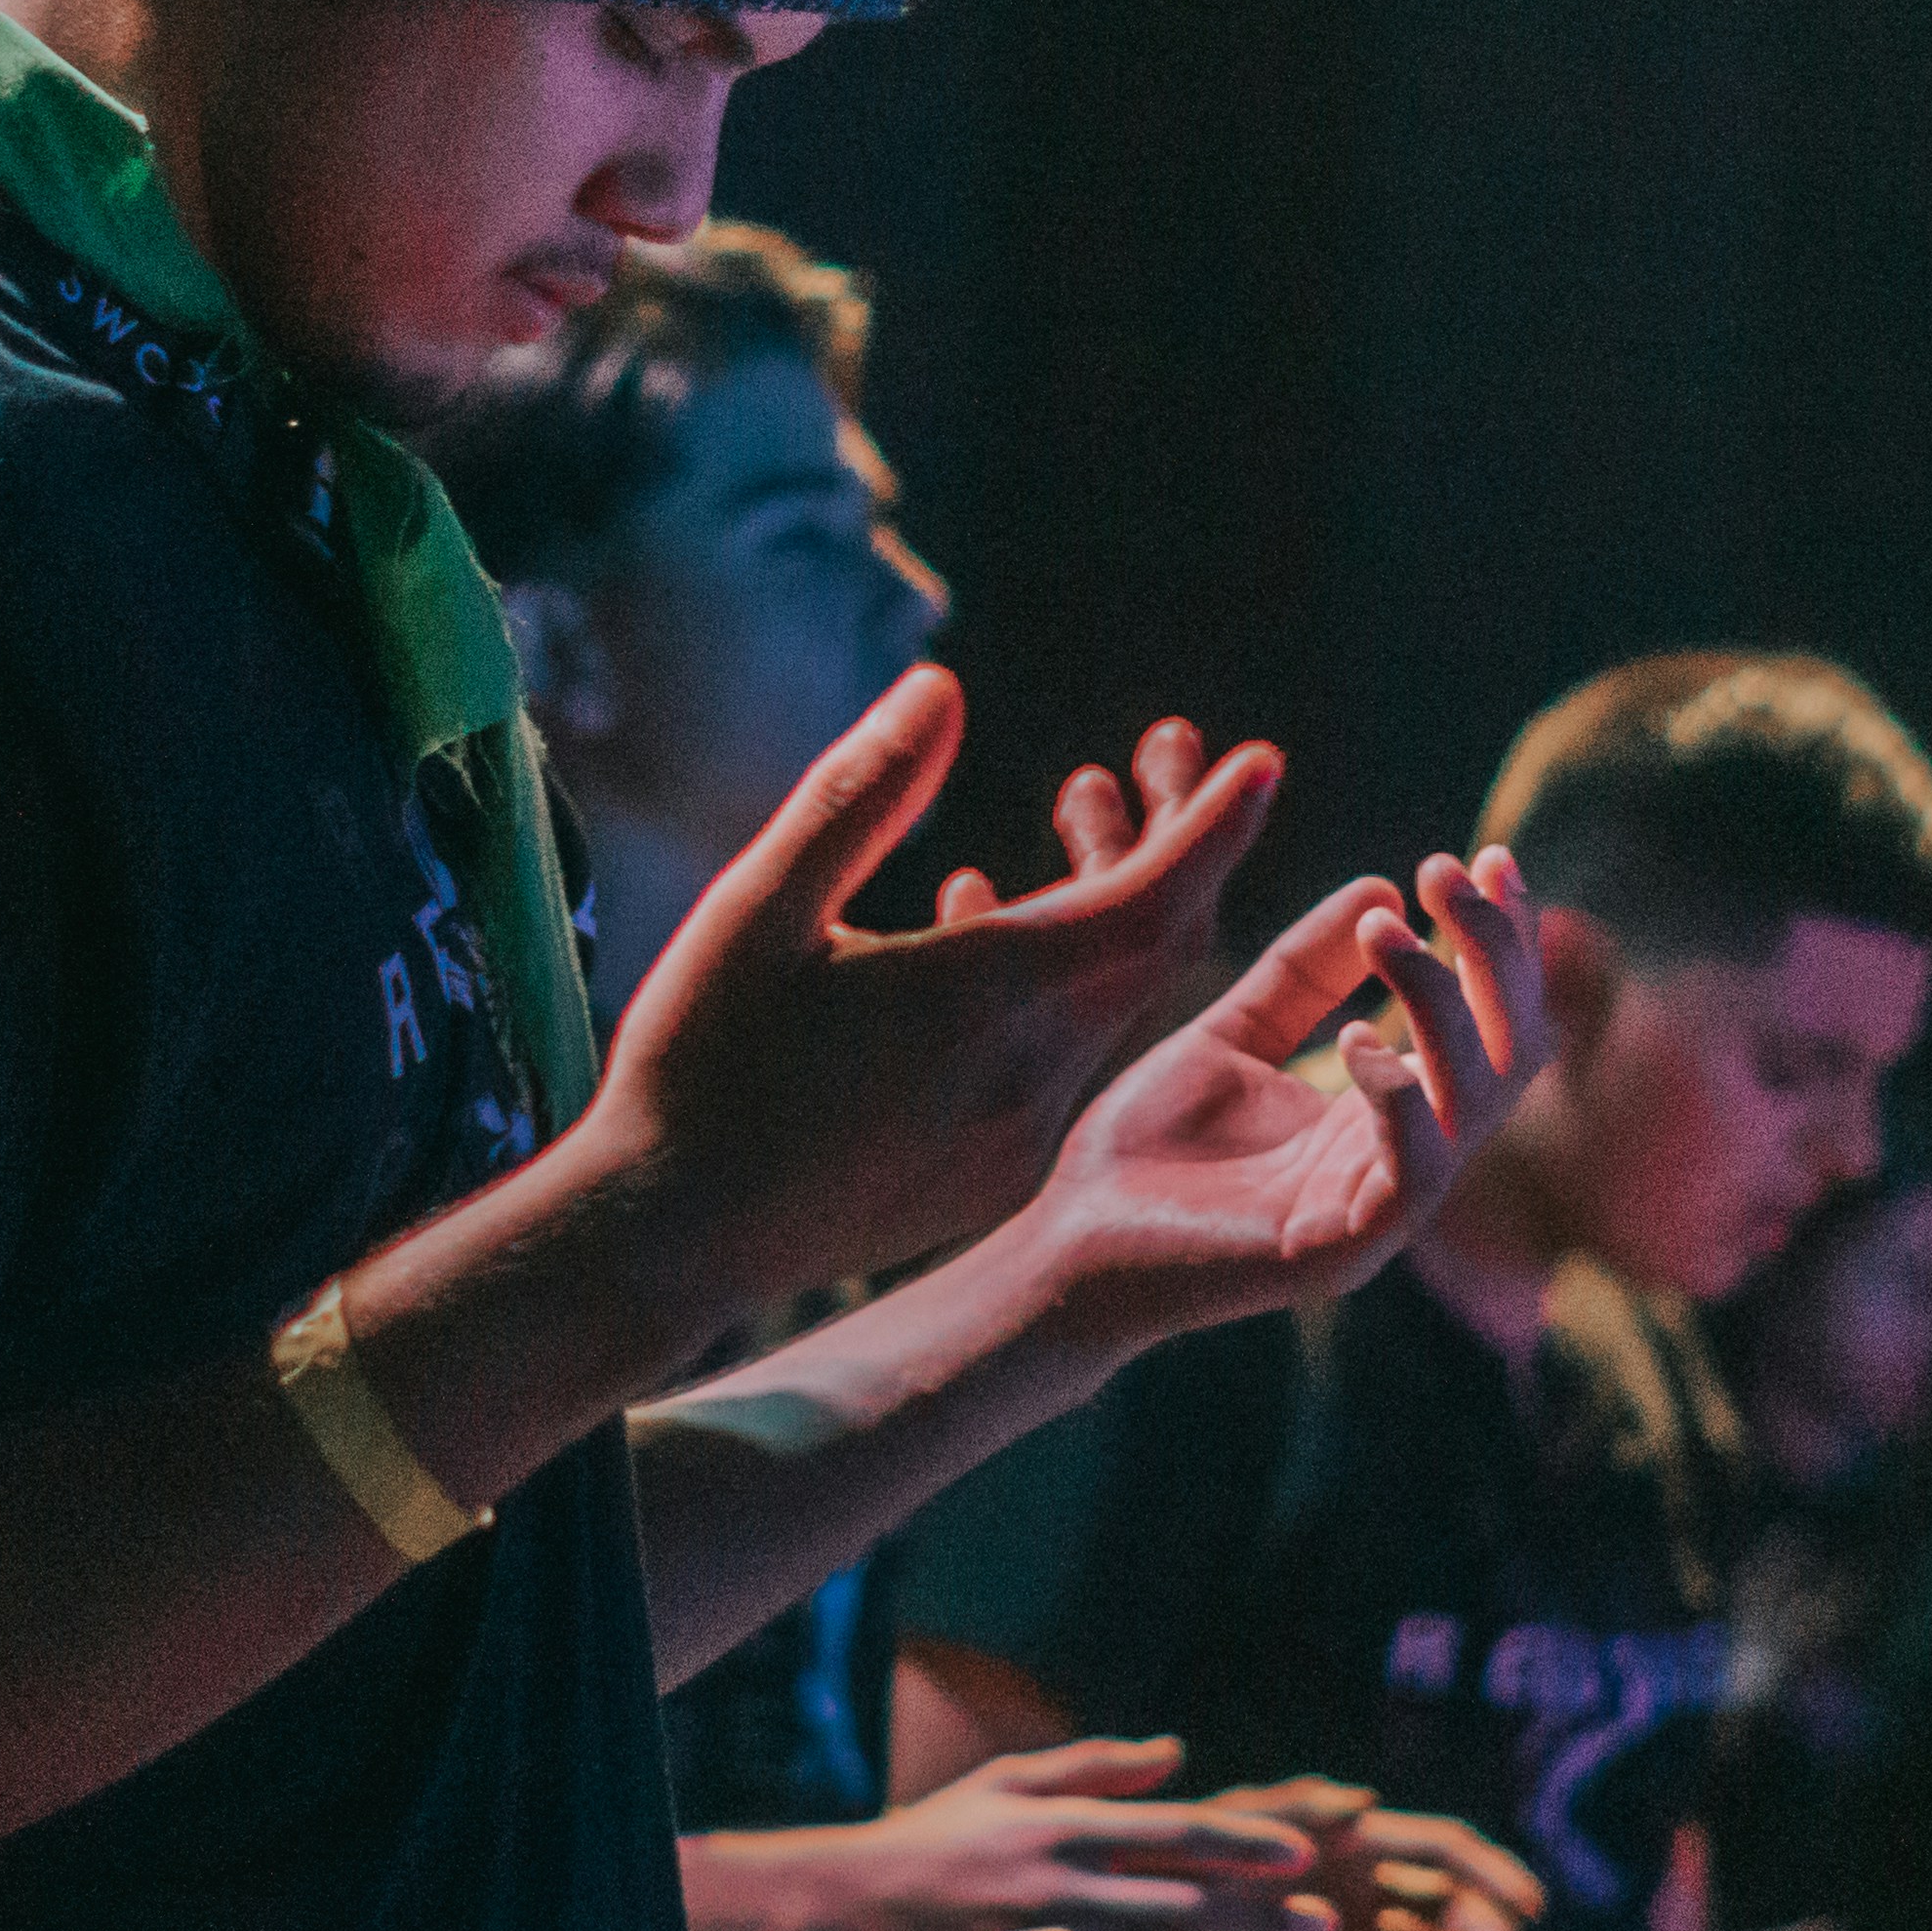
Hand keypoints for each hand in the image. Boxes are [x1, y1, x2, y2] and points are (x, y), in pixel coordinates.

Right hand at [596, 672, 1285, 1317]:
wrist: (668, 1241)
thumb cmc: (700, 1063)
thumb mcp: (760, 905)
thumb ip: (861, 793)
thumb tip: (941, 688)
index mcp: (985, 994)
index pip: (1148, 899)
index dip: (1214, 826)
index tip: (1263, 762)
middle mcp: (1029, 1070)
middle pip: (1149, 944)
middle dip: (1173, 844)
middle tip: (1159, 754)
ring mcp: (1018, 1131)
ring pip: (1107, 998)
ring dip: (1108, 906)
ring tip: (1075, 810)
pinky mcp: (993, 1172)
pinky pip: (1061, 1054)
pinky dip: (1058, 978)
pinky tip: (981, 925)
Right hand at [824, 1739, 1337, 1930]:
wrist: (842, 1909)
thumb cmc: (932, 1837)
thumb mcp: (1007, 1781)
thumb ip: (1095, 1767)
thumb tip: (1177, 1753)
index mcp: (1066, 1827)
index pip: (1173, 1833)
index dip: (1241, 1843)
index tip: (1305, 1854)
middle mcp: (1067, 1890)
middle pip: (1183, 1906)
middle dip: (1258, 1919)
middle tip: (1329, 1930)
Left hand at [1006, 833, 1543, 1362]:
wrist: (1070, 1243)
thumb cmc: (1147, 1150)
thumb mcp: (1232, 1034)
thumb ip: (1303, 974)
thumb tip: (1381, 889)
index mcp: (1391, 1112)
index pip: (1490, 1022)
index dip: (1500, 941)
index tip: (1481, 856)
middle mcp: (1404, 1160)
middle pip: (1510, 1054)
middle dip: (1494, 954)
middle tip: (1446, 871)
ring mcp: (1378, 1212)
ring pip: (1473, 1105)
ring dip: (1444, 1004)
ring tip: (1387, 935)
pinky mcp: (1339, 1253)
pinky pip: (1413, 1176)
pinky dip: (1402, 1100)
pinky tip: (1359, 1040)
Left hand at [1165, 1779, 1542, 1930]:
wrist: (1146, 1913)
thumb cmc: (1184, 1851)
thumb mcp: (1234, 1821)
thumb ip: (1294, 1808)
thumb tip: (1366, 1802)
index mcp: (1360, 1839)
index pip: (1446, 1852)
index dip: (1494, 1874)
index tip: (1532, 1911)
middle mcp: (1371, 1886)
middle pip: (1453, 1911)